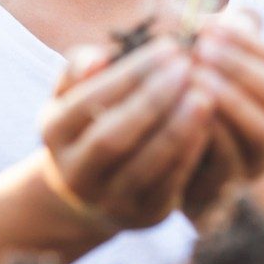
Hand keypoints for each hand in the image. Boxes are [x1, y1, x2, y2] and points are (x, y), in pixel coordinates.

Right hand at [37, 38, 214, 232]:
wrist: (95, 186)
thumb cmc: (91, 119)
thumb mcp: (75, 92)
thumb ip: (81, 67)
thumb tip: (99, 58)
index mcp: (54, 133)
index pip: (89, 101)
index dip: (130, 74)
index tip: (169, 47)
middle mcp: (74, 173)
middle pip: (112, 138)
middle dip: (153, 100)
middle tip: (189, 67)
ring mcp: (108, 200)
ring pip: (144, 166)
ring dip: (177, 129)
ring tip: (205, 94)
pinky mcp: (143, 216)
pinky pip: (169, 185)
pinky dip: (190, 154)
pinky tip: (210, 124)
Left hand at [185, 9, 263, 213]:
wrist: (176, 156)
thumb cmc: (195, 93)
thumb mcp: (209, 59)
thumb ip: (219, 35)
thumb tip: (217, 16)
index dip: (251, 45)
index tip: (212, 28)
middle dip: (241, 69)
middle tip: (201, 49)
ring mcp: (260, 160)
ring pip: (261, 132)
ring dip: (229, 101)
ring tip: (192, 76)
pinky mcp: (231, 185)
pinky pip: (229, 163)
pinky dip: (208, 134)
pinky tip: (181, 109)